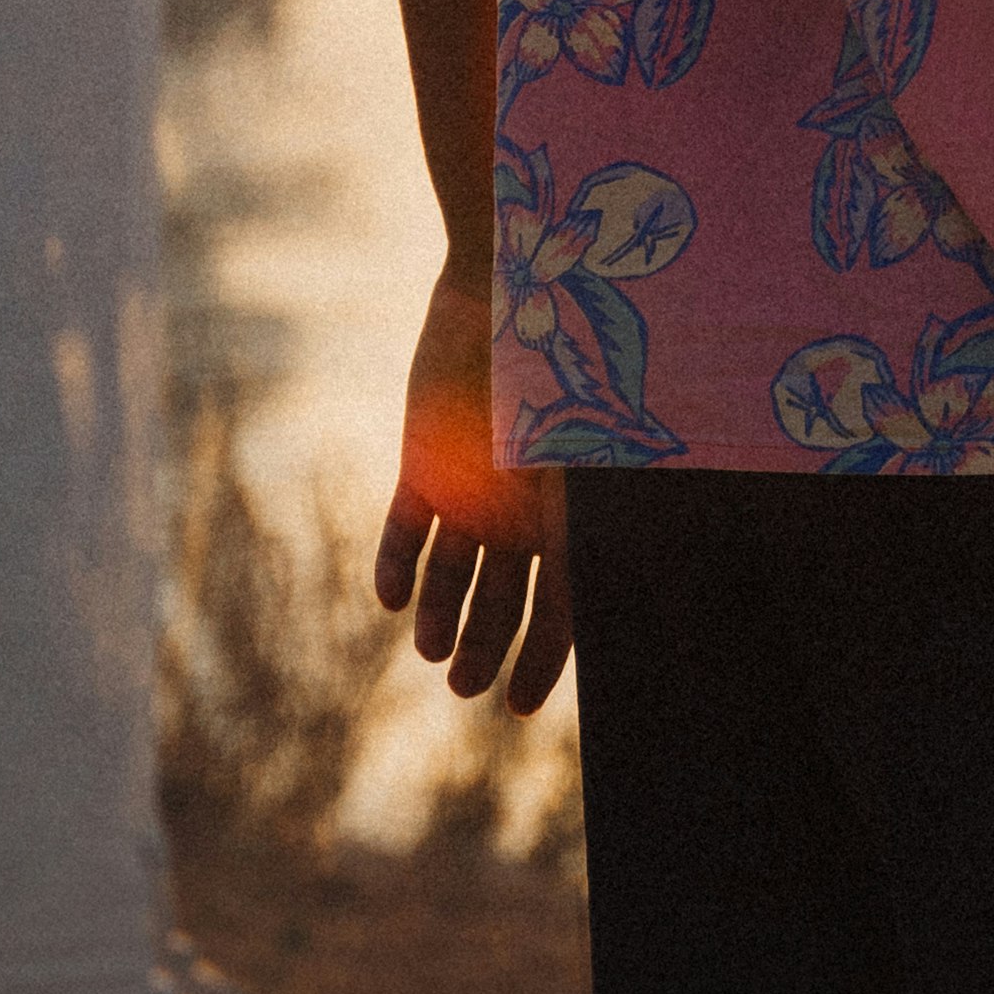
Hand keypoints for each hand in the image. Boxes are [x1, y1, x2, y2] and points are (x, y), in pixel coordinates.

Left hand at [374, 265, 572, 710]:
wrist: (510, 285)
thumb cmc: (568, 361)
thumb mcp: (587, 448)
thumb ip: (587, 521)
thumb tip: (601, 599)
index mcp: (570, 514)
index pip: (560, 607)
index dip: (543, 660)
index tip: (516, 707)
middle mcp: (519, 512)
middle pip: (499, 601)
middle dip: (483, 649)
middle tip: (464, 686)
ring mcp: (469, 489)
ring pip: (450, 576)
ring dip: (439, 617)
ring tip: (430, 648)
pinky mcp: (423, 465)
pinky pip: (406, 530)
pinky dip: (398, 566)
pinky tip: (392, 599)